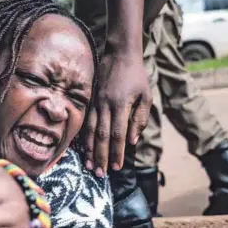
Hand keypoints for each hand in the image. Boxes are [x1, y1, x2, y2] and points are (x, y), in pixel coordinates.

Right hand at [84, 48, 150, 175]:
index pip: (118, 134)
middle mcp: (105, 105)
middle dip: (101, 157)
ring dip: (89, 150)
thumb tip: (132, 141)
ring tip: (89, 165)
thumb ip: (140, 118)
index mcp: (121, 105)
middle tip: (100, 174)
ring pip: (90, 130)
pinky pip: (84, 121)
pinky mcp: (89, 99)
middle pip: (102, 136)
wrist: (120, 53)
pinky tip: (81, 148)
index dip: (117, 153)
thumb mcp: (146, 96)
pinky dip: (82, 136)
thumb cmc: (136, 76)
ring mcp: (95, 101)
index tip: (116, 168)